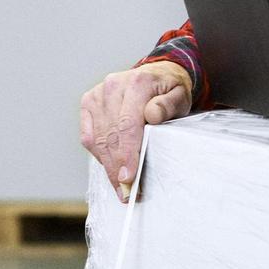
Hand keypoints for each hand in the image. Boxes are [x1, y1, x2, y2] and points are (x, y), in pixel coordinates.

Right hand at [79, 61, 190, 201]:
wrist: (156, 75)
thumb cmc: (169, 90)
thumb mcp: (180, 96)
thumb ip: (168, 105)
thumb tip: (152, 115)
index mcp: (137, 82)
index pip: (128, 124)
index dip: (127, 154)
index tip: (130, 178)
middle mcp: (113, 86)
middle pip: (111, 135)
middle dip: (118, 168)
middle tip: (127, 193)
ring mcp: (97, 94)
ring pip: (97, 139)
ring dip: (108, 167)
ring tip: (120, 187)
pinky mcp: (88, 103)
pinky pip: (88, 137)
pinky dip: (99, 155)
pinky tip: (111, 168)